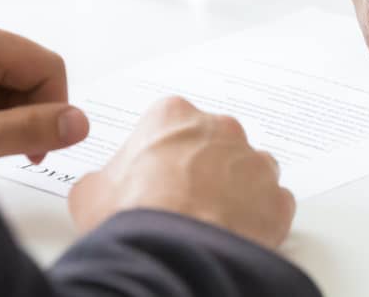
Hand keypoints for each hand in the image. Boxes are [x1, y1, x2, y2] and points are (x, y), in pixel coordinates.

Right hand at [68, 97, 294, 248]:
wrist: (175, 252)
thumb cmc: (133, 216)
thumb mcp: (90, 193)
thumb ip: (104, 178)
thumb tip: (103, 187)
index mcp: (173, 116)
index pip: (171, 123)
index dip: (162, 153)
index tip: (156, 174)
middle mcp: (221, 129)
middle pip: (215, 143)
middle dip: (203, 167)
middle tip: (183, 199)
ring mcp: (254, 162)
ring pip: (248, 171)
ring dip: (234, 190)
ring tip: (210, 220)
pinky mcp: (278, 197)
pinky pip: (271, 203)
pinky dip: (257, 218)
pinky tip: (234, 234)